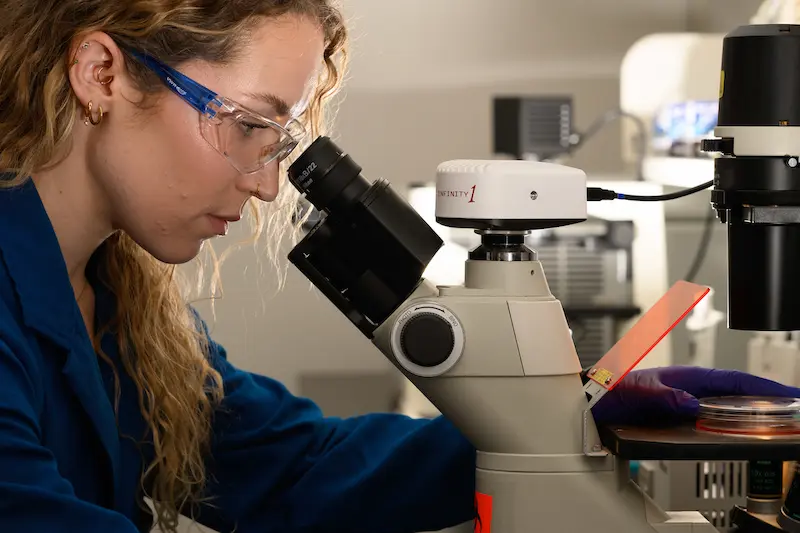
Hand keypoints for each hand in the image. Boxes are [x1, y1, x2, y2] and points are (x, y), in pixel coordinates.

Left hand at [591, 366, 799, 425]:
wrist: (585, 401)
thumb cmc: (606, 391)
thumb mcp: (635, 392)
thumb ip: (663, 395)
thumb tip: (693, 403)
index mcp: (683, 376)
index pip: (733, 379)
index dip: (764, 386)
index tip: (791, 394)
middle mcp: (686, 387)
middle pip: (736, 392)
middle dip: (767, 399)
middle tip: (794, 411)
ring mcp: (683, 401)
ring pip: (726, 405)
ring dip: (750, 412)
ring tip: (776, 423)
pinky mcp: (676, 415)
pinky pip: (711, 419)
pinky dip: (730, 423)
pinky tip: (737, 434)